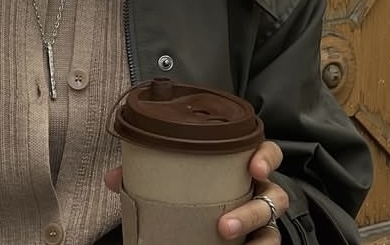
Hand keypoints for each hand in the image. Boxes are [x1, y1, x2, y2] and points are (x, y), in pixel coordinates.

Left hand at [104, 140, 288, 240]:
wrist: (203, 223)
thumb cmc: (196, 188)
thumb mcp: (177, 178)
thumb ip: (149, 174)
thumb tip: (114, 178)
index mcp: (242, 166)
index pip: (268, 153)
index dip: (266, 156)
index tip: (254, 164)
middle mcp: (259, 192)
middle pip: (275, 196)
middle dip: (255, 210)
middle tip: (226, 225)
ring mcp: (261, 221)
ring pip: (272, 229)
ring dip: (250, 235)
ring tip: (225, 239)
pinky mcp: (257, 242)